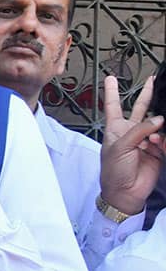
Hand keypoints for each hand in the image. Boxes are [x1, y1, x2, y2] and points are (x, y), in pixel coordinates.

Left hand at [99, 74, 163, 214]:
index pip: (113, 106)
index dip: (111, 92)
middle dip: (146, 94)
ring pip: (156, 124)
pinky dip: (161, 141)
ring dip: (156, 127)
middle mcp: (130, 132)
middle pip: (140, 109)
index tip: (110, 79)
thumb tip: (159, 119)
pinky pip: (164, 138)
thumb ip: (140, 130)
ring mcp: (145, 141)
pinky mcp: (157, 150)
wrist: (125, 192)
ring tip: (150, 140)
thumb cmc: (114, 171)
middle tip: (153, 80)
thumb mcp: (120, 146)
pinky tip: (156, 145)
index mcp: (115, 129)